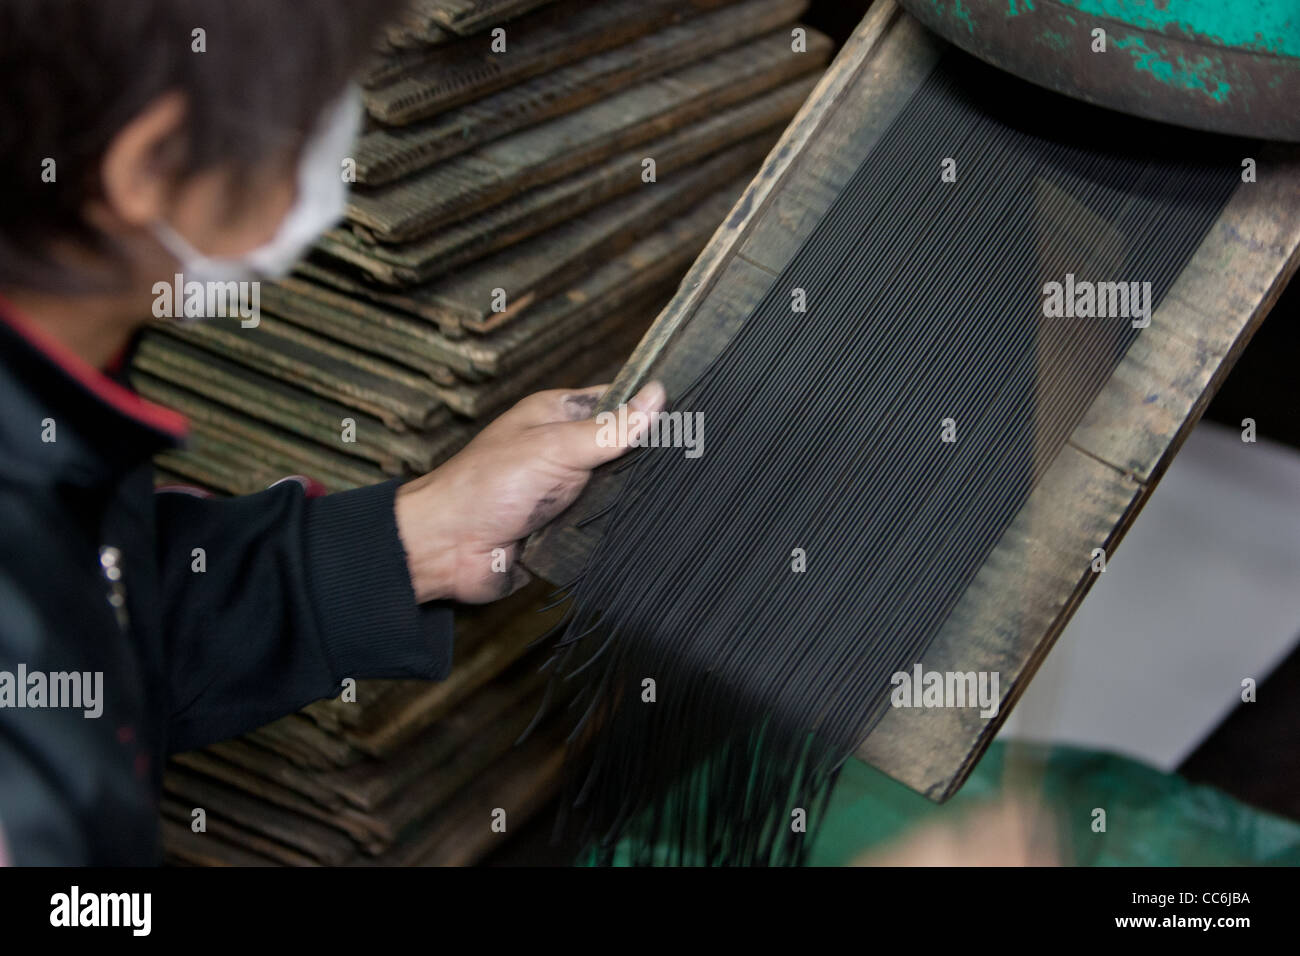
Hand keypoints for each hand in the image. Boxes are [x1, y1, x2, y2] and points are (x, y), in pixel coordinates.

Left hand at [394, 380, 666, 603]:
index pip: (616, 401)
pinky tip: (643, 528)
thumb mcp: (555, 447)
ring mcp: (564, 490)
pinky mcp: (564, 528)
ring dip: (630, 498)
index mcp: (557, 416)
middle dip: (645, 459)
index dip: (648, 407)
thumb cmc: (485, 486)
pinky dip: (615, 529)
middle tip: (691, 461)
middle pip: (622, 449)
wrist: (447, 549)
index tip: (692, 414)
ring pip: (616, 490)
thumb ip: (610, 428)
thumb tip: (657, 395)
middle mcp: (563, 450)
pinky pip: (602, 526)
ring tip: (675, 495)